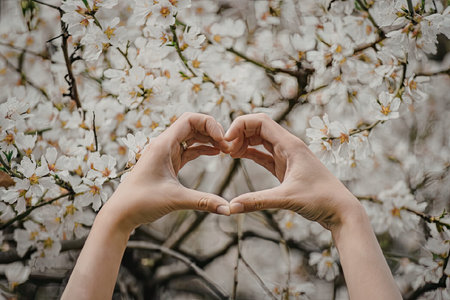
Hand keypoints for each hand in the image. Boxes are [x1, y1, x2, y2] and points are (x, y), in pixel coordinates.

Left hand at [102, 112, 230, 231]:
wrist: (120, 214)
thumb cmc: (140, 202)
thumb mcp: (175, 199)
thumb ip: (203, 202)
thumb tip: (228, 209)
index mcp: (163, 145)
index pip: (189, 119)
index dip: (209, 124)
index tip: (222, 139)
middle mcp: (164, 145)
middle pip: (192, 125)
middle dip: (211, 131)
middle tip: (227, 145)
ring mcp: (165, 154)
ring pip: (190, 137)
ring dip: (208, 139)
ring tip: (225, 149)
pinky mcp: (167, 164)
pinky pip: (187, 150)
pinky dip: (201, 149)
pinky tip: (215, 153)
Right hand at [225, 113, 360, 230]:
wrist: (341, 210)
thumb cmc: (321, 200)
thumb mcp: (286, 199)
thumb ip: (257, 201)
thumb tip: (231, 207)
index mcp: (290, 145)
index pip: (261, 121)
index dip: (240, 125)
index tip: (226, 141)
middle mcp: (289, 146)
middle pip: (258, 128)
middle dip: (239, 133)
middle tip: (224, 150)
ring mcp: (287, 157)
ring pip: (260, 140)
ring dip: (243, 142)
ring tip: (228, 153)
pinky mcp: (286, 168)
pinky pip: (263, 155)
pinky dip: (250, 153)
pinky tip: (237, 156)